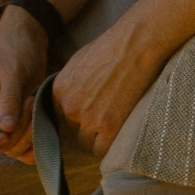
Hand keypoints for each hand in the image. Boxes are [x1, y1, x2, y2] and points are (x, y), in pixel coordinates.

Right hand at [0, 2, 49, 147]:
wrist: (28, 35)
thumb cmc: (12, 47)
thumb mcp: (11, 71)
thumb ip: (7, 100)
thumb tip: (5, 129)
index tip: (6, 133)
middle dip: (15, 134)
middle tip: (30, 104)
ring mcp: (5, 118)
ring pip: (12, 145)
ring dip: (27, 134)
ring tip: (35, 104)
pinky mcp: (21, 118)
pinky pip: (24, 141)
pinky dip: (34, 141)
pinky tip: (43, 129)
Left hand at [51, 2, 172, 158]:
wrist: (135, 45)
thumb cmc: (112, 47)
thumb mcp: (79, 62)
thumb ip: (70, 85)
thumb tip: (69, 100)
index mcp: (59, 90)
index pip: (59, 118)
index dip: (74, 119)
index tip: (87, 117)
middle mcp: (69, 107)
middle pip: (71, 132)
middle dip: (85, 128)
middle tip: (104, 119)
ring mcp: (88, 119)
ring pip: (86, 143)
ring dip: (98, 137)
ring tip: (114, 124)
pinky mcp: (108, 127)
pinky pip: (101, 150)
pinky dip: (109, 145)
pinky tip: (118, 133)